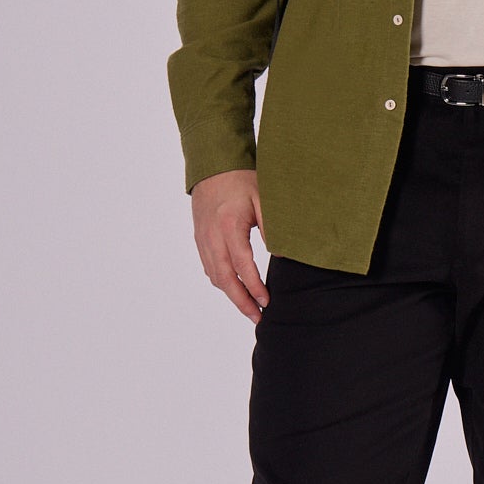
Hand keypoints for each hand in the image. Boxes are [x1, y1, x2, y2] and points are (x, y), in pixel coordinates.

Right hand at [190, 169, 270, 321]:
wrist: (212, 166)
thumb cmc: (241, 180)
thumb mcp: (263, 199)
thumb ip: (272, 228)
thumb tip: (283, 255)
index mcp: (229, 226)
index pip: (241, 265)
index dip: (254, 286)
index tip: (266, 301)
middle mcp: (212, 236)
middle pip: (224, 278)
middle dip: (241, 301)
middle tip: (258, 317)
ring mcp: (203, 239)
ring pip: (215, 276)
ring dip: (231, 295)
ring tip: (250, 308)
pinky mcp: (200, 239)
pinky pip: (209, 267)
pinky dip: (222, 282)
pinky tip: (235, 289)